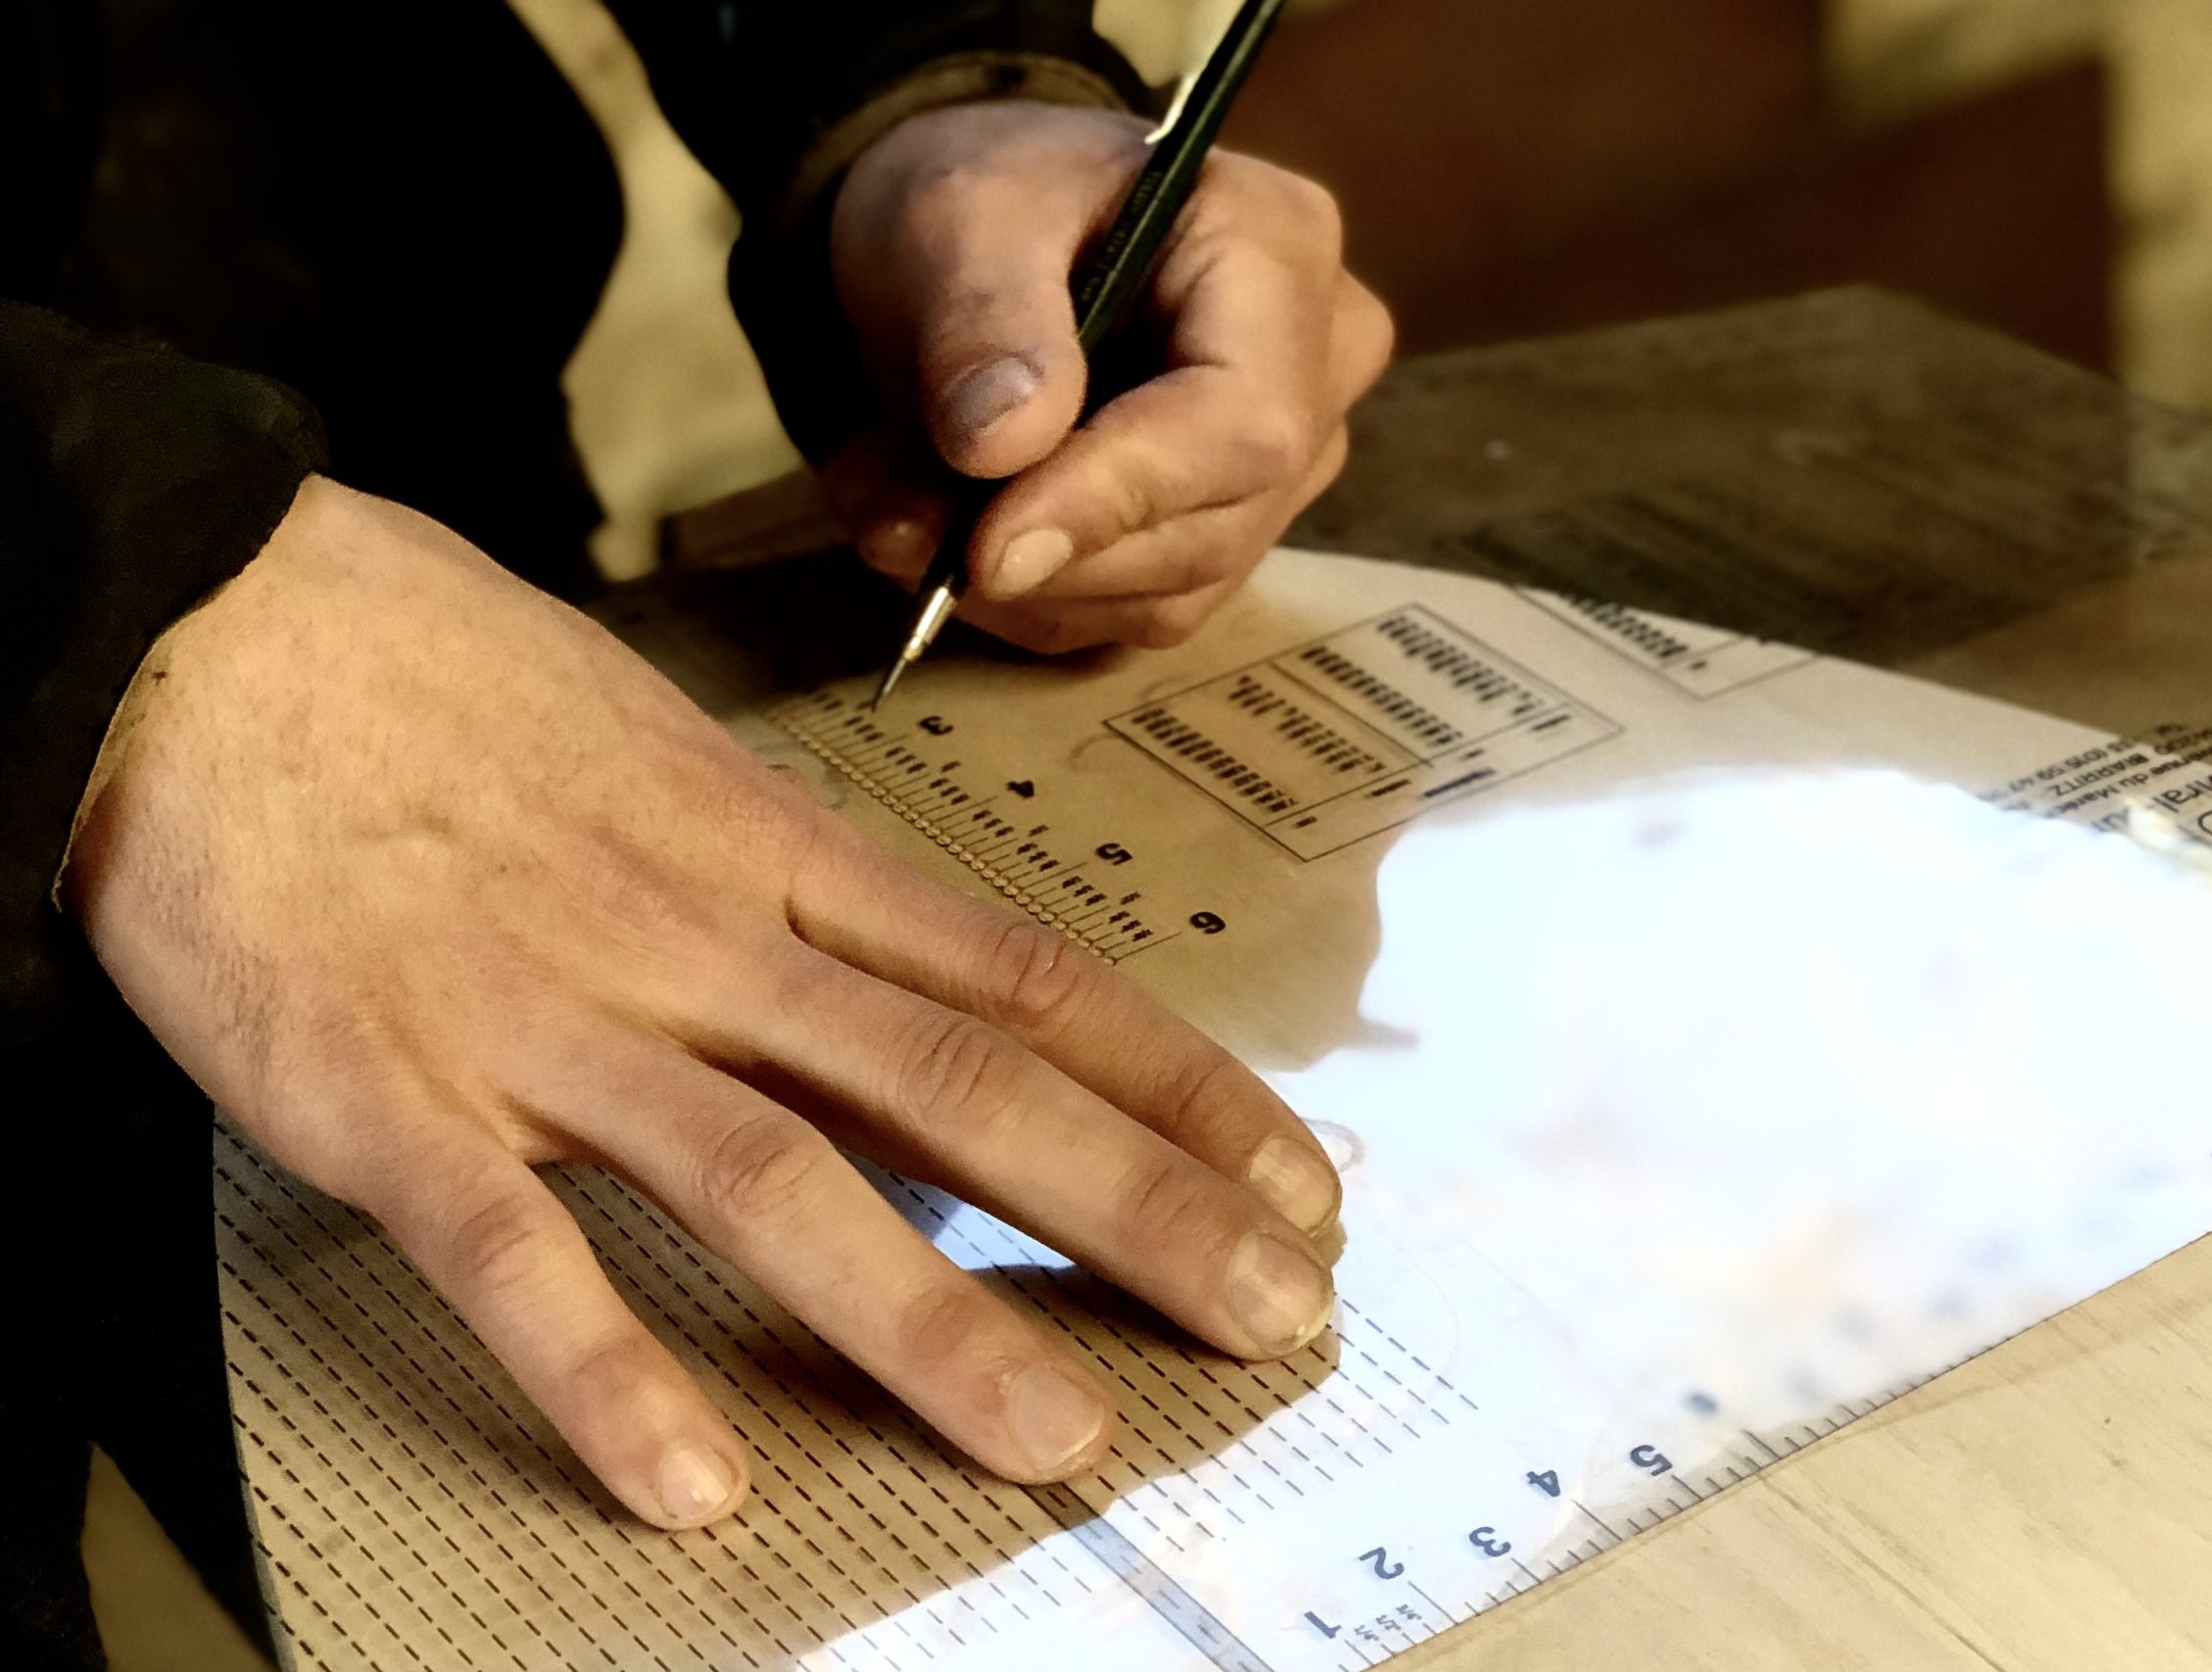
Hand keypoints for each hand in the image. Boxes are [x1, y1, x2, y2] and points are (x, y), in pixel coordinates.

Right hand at [67, 479, 1343, 1527]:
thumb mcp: (668, 750)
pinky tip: (691, 1484)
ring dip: (925, 1317)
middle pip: (960, 1087)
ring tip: (1054, 1438)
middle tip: (1275, 1317)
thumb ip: (790, 875)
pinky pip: (511, 1252)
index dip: (1179, 1088)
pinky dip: (603, 1367)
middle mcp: (700, 942)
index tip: (1299, 1177)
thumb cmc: (439, 680)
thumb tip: (916, 966)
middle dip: (1137, 1211)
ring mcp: (548, 1021)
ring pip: (776, 1178)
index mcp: (774, 854)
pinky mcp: (385, 1095)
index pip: (1026, 980)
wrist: (200, 616)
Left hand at [822, 100, 1392, 652]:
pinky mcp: (1230, 535)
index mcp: (1281, 252)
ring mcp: (1288, 466)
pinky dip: (1025, 596)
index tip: (986, 547)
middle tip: (889, 519)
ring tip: (892, 511)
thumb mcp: (956, 215)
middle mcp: (1319, 369)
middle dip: (1040, 549)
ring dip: (1014, 583)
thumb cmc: (987, 198)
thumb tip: (1001, 451)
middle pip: (1210, 526)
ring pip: (1167, 593)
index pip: (1245, 422)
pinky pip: (1135, 614)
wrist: (982, 236)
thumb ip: (982, 320)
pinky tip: (943, 534)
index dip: (1118, 497)